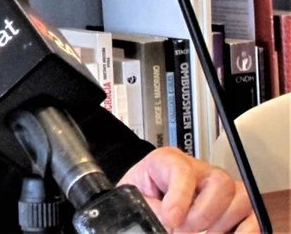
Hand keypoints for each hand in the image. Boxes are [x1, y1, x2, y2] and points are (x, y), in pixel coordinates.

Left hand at [118, 146, 257, 231]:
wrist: (146, 194)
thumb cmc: (143, 191)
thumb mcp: (134, 194)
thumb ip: (147, 205)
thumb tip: (165, 220)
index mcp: (169, 161)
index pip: (182, 170)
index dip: (179, 197)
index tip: (171, 219)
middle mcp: (199, 170)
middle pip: (220, 182)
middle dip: (204, 213)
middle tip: (186, 228)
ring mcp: (219, 186)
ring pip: (240, 196)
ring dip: (223, 222)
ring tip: (204, 232)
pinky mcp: (234, 204)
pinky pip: (253, 213)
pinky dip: (245, 230)